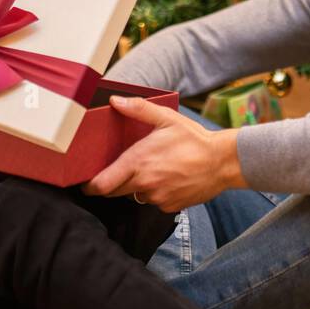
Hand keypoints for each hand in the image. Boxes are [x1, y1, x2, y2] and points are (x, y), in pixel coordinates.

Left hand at [82, 95, 245, 211]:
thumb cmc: (194, 139)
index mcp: (138, 162)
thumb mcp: (166, 118)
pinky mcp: (169, 207)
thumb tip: (114, 101)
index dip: (90, 186)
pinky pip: (153, 202)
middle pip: (113, 192)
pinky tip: (167, 178)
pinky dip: (155, 192)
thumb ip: (138, 109)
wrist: (223, 162)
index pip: (102, 185)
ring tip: (151, 169)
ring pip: (135, 195)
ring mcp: (157, 198)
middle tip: (118, 170)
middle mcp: (144, 183)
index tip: (86, 182)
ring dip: (136, 186)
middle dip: (111, 183)